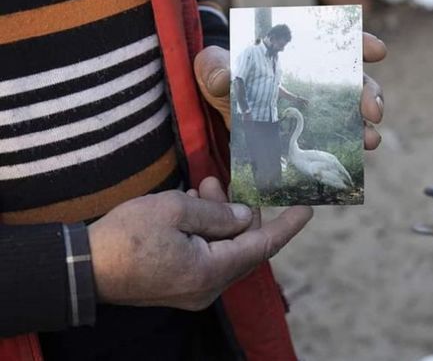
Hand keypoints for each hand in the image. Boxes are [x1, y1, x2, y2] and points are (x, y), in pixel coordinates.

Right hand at [89, 177, 312, 309]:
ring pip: (224, 250)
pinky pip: (207, 257)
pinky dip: (205, 232)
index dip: (286, 226)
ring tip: (200, 188)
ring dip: (218, 219)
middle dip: (238, 212)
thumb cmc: (126, 236)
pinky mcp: (180, 287)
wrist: (82, 268)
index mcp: (211, 270)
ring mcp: (194, 291)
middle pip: (242, 247)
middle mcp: (208, 287)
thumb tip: (244, 216)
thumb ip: (217, 213)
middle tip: (217, 183)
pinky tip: (191, 208)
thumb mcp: (175, 209)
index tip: (307, 209)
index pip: (262, 246)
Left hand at [194, 33, 386, 149]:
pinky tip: (360, 155)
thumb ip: (214, 69)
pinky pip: (338, 138)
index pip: (337, 44)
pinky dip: (351, 145)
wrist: (217, 106)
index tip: (377, 51)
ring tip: (370, 139)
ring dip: (367, 126)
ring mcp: (318, 108)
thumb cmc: (220, 77)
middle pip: (356, 82)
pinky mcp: (310, 133)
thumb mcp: (211, 68)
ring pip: (355, 113)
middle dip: (370, 94)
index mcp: (299, 55)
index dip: (360, 44)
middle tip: (373, 110)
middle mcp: (317, 79)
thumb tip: (223, 80)